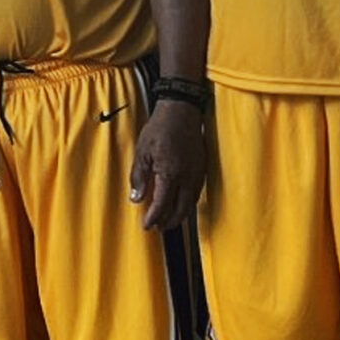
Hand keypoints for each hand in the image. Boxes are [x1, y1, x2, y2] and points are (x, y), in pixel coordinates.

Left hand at [130, 100, 206, 231]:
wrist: (182, 111)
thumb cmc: (160, 129)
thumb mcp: (142, 152)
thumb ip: (139, 177)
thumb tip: (136, 199)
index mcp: (170, 174)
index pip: (162, 205)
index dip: (153, 218)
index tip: (146, 227)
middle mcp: (187, 178)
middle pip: (180, 210)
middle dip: (168, 222)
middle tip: (157, 228)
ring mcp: (198, 174)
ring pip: (191, 203)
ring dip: (179, 215)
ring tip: (167, 221)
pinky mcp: (203, 169)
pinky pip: (197, 193)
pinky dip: (188, 204)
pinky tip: (181, 204)